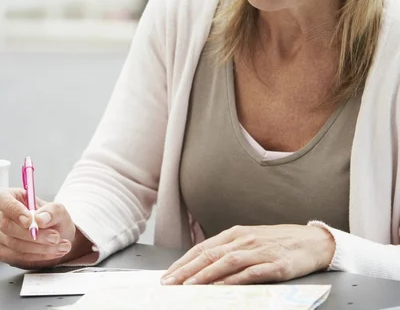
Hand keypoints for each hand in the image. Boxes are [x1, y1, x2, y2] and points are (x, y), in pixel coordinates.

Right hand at [0, 188, 75, 268]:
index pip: (4, 200)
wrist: (56, 237)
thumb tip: (40, 219)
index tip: (29, 221)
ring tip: (62, 245)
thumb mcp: (58, 210)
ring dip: (40, 247)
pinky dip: (37, 256)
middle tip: (55, 237)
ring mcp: (2, 235)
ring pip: (14, 243)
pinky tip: (53, 252)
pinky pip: (17, 256)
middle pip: (7, 225)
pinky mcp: (4, 252)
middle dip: (33, 234)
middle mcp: (3, 216)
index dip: (15, 210)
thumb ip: (51, 211)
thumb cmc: (53, 219)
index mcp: (13, 197)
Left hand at [162, 224, 334, 284]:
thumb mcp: (251, 241)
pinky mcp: (275, 265)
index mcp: (236, 233)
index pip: (203, 248)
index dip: (183, 262)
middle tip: (169, 284)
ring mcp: (260, 251)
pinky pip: (251, 273)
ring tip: (188, 287)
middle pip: (210, 255)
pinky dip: (234, 281)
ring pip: (226, 263)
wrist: (313, 241)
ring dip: (204, 276)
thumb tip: (203, 267)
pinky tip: (222, 288)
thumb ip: (229, 251)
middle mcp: (244, 240)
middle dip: (186, 271)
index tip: (167, 276)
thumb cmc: (279, 242)